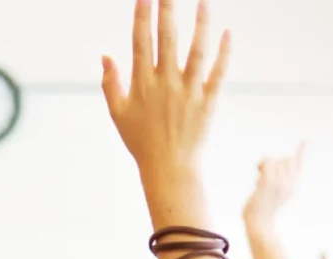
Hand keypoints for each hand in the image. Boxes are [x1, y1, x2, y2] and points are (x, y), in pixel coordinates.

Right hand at [102, 0, 230, 173]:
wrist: (169, 167)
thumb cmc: (141, 141)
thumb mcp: (118, 114)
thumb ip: (111, 83)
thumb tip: (106, 56)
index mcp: (142, 84)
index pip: (141, 41)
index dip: (142, 16)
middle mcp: (165, 83)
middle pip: (167, 38)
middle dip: (167, 9)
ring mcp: (189, 90)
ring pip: (197, 49)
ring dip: (201, 23)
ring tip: (204, 0)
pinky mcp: (208, 100)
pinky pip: (218, 71)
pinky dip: (224, 52)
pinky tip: (227, 32)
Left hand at [243, 144, 304, 225]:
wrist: (258, 225)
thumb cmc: (260, 213)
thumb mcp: (268, 196)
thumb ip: (269, 182)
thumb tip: (263, 168)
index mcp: (291, 187)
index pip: (297, 166)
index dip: (301, 152)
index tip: (306, 140)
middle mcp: (290, 184)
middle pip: (285, 159)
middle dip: (274, 162)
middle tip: (262, 172)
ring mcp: (281, 183)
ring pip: (275, 160)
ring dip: (264, 165)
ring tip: (258, 178)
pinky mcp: (270, 183)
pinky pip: (268, 163)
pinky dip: (262, 164)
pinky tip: (259, 169)